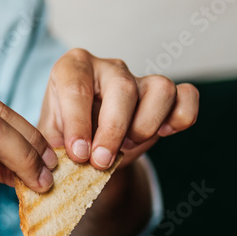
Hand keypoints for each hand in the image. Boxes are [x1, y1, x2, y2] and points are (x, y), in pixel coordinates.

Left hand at [38, 49, 198, 168]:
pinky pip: (186, 95)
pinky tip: (163, 133)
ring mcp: (139, 77)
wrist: (89, 146)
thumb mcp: (50, 141)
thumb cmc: (67, 138)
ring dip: (146, 125)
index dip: (78, 123)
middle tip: (101, 162)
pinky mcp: (165, 93)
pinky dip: (181, 116)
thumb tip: (50, 168)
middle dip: (112, 131)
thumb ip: (50, 149)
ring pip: (160, 89)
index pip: (76, 87)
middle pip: (121, 89)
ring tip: (128, 145)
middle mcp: (107, 67)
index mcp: (72, 68)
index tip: (79, 155)